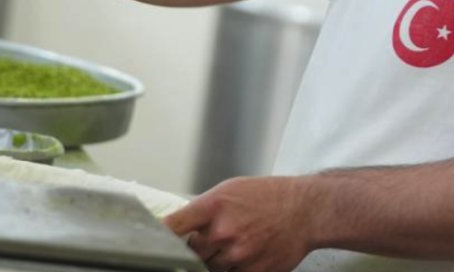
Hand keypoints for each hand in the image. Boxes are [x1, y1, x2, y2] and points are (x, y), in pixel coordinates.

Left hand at [164, 176, 316, 271]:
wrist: (306, 210)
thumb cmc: (268, 196)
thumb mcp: (231, 190)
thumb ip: (203, 210)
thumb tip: (177, 229)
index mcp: (214, 206)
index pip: (172, 227)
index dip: (157, 238)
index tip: (147, 244)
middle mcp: (223, 232)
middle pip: (189, 253)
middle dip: (195, 250)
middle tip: (211, 240)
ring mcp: (238, 256)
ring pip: (208, 269)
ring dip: (214, 261)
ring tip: (233, 245)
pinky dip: (233, 269)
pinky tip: (245, 255)